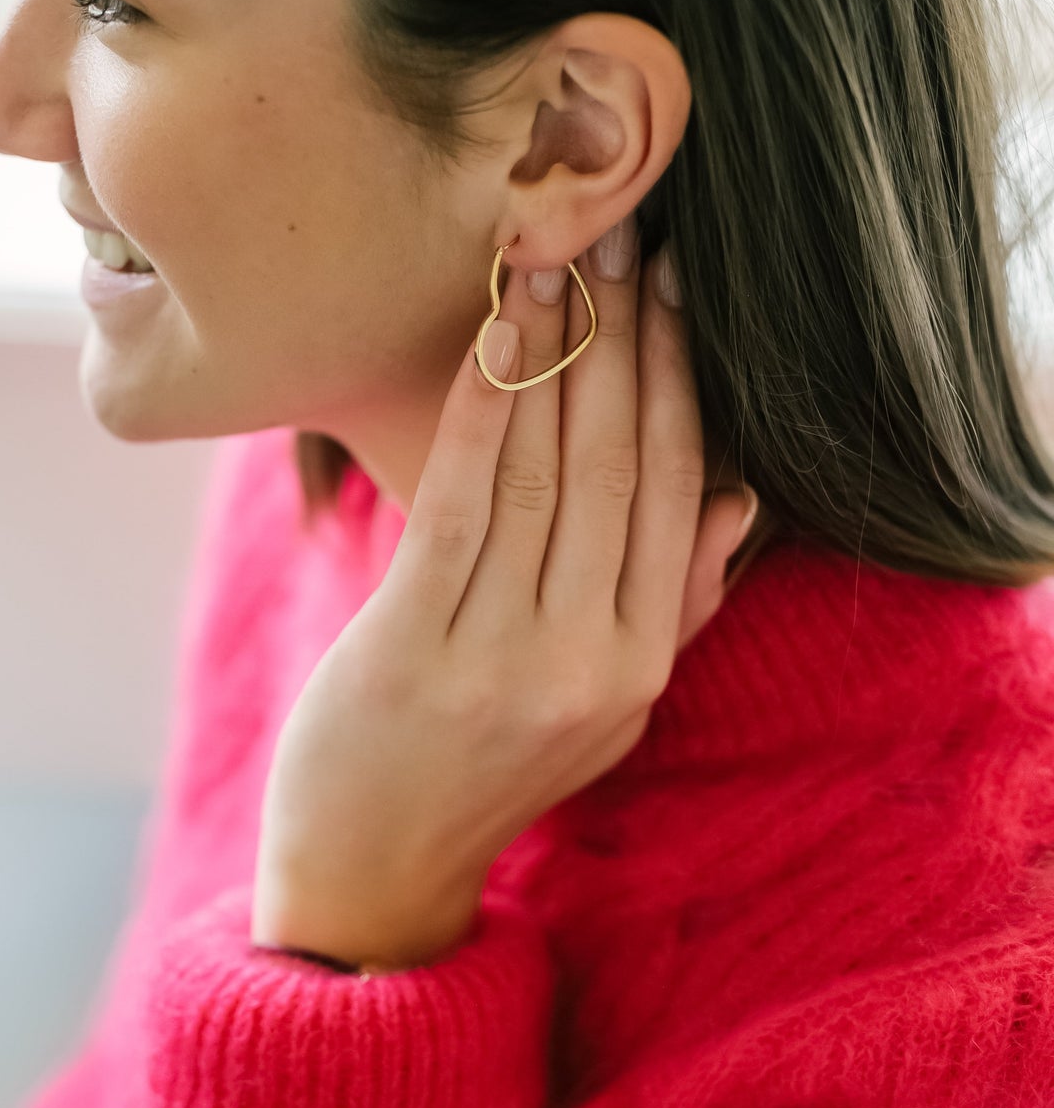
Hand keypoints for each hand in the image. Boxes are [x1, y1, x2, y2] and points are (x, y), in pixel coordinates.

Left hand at [251, 221, 757, 972]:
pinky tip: (490, 335)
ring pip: (540, 472)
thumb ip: (670, 607)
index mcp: (641, 666)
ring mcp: (500, 662)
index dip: (675, 380)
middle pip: (614, 467)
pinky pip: (456, 504)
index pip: (673, 492)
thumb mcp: (603, 709)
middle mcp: (587, 664)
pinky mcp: (412, 651)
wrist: (373, 872)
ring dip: (551, 354)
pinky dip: (478, 409)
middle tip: (620, 236)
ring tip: (555, 261)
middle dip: (622, 341)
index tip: (675, 288)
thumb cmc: (481, 770)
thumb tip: (735, 498)